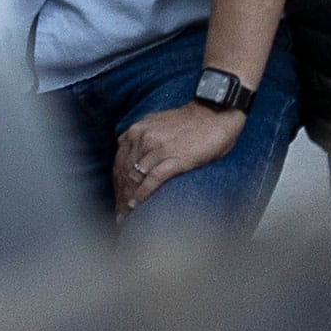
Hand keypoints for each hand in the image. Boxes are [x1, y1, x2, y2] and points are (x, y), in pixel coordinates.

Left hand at [108, 100, 243, 213]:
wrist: (215, 113)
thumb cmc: (190, 123)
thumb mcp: (157, 125)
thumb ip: (143, 139)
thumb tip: (134, 159)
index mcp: (136, 131)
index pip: (118, 162)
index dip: (116, 184)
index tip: (116, 200)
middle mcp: (142, 138)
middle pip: (123, 173)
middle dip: (119, 196)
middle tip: (119, 215)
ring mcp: (157, 148)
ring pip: (134, 178)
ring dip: (127, 199)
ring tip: (125, 216)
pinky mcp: (174, 158)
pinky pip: (152, 180)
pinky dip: (142, 195)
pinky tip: (136, 206)